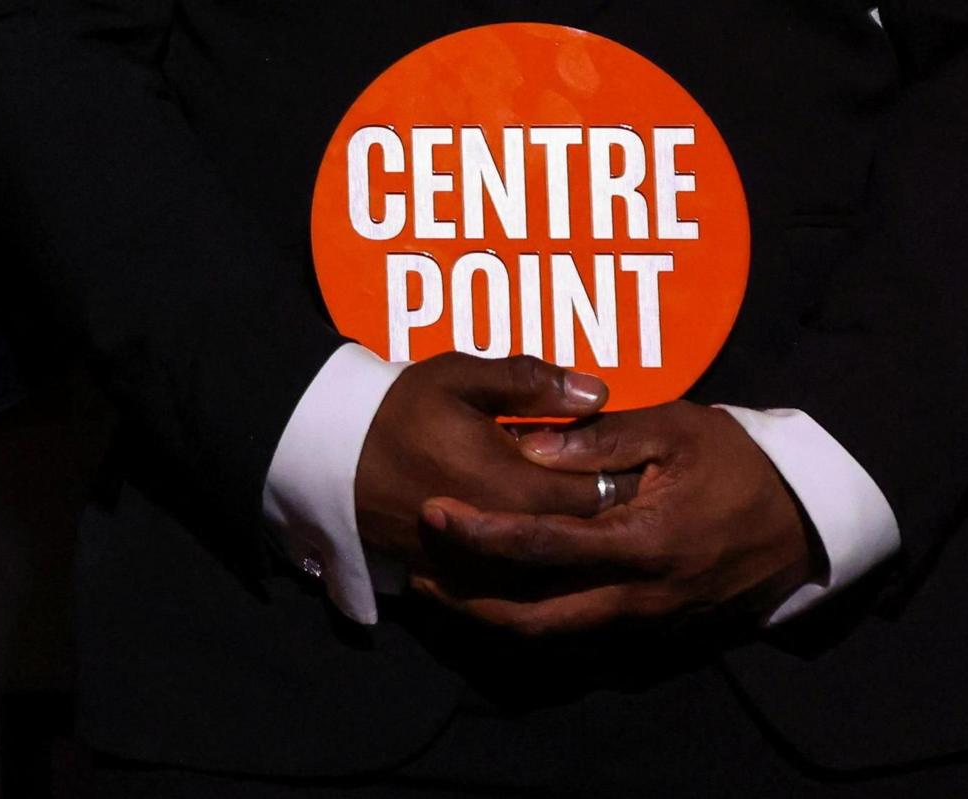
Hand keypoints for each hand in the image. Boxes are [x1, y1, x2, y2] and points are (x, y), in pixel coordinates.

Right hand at [355, 353, 612, 570]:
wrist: (330, 456)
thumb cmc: (398, 411)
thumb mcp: (459, 379)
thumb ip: (530, 382)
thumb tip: (597, 392)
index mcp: (519, 488)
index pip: (603, 491)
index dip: (624, 474)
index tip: (636, 460)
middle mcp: (510, 541)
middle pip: (585, 537)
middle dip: (606, 514)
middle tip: (620, 491)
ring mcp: (483, 568)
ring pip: (554, 571)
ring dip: (574, 549)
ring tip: (588, 524)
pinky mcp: (458, 581)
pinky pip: (515, 589)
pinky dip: (534, 571)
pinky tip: (541, 550)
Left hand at [416, 401, 819, 632]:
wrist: (806, 522)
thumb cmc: (737, 463)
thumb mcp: (674, 429)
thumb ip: (599, 436)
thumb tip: (528, 443)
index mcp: (642, 542)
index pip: (544, 546)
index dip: (483, 533)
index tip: (434, 512)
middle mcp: (641, 595)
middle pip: (538, 617)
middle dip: (472, 602)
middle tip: (420, 573)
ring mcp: (650, 620)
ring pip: (559, 635)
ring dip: (499, 618)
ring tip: (444, 589)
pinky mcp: (657, 628)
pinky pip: (585, 634)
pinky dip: (538, 621)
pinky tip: (501, 597)